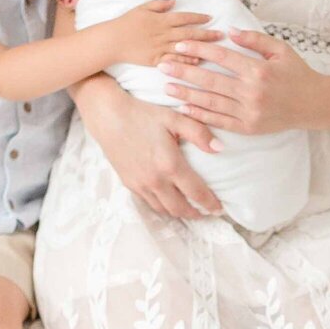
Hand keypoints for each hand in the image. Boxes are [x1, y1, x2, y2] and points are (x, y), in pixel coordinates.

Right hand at [77, 83, 222, 218]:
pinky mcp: (129, 184)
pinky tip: (168, 200)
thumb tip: (220, 148)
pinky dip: (162, 206)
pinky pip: (149, 203)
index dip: (211, 204)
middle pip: (180, 209)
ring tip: (190, 209)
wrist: (109, 117)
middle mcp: (156, 180)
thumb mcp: (175, 118)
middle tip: (206, 212)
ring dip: (179, 213)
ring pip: (164, 209)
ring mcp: (141, 185)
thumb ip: (199, 134)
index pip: (197, 193)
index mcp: (171, 165)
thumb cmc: (143, 114)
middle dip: (196, 214)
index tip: (220, 208)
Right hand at [108, 0, 215, 66]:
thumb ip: (159, 4)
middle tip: (221, 34)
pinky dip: (185, 60)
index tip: (210, 18)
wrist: (112, 40)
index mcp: (161, 20)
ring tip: (215, 48)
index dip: (198, 18)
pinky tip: (197, 61)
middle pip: (189, 33)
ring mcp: (160, 47)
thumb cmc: (126, 22)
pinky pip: (173, 60)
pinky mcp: (156, 59)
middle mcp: (163, 33)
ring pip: (184, 47)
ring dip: (201, 47)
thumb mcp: (142, 8)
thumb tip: (174, 0)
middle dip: (207, 34)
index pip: (184, 17)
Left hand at [166, 28, 329, 134]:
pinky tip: (184, 108)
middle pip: (210, 81)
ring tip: (166, 87)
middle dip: (183, 72)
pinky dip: (201, 115)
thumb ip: (254, 39)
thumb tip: (228, 31)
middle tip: (161, 65)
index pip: (222, 58)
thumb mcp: (281, 49)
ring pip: (211, 102)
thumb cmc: (297, 73)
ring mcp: (249, 113)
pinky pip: (219, 121)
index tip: (179, 44)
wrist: (314, 105)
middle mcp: (252, 93)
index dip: (199, 50)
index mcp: (259, 70)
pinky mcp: (249, 128)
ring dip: (186, 95)